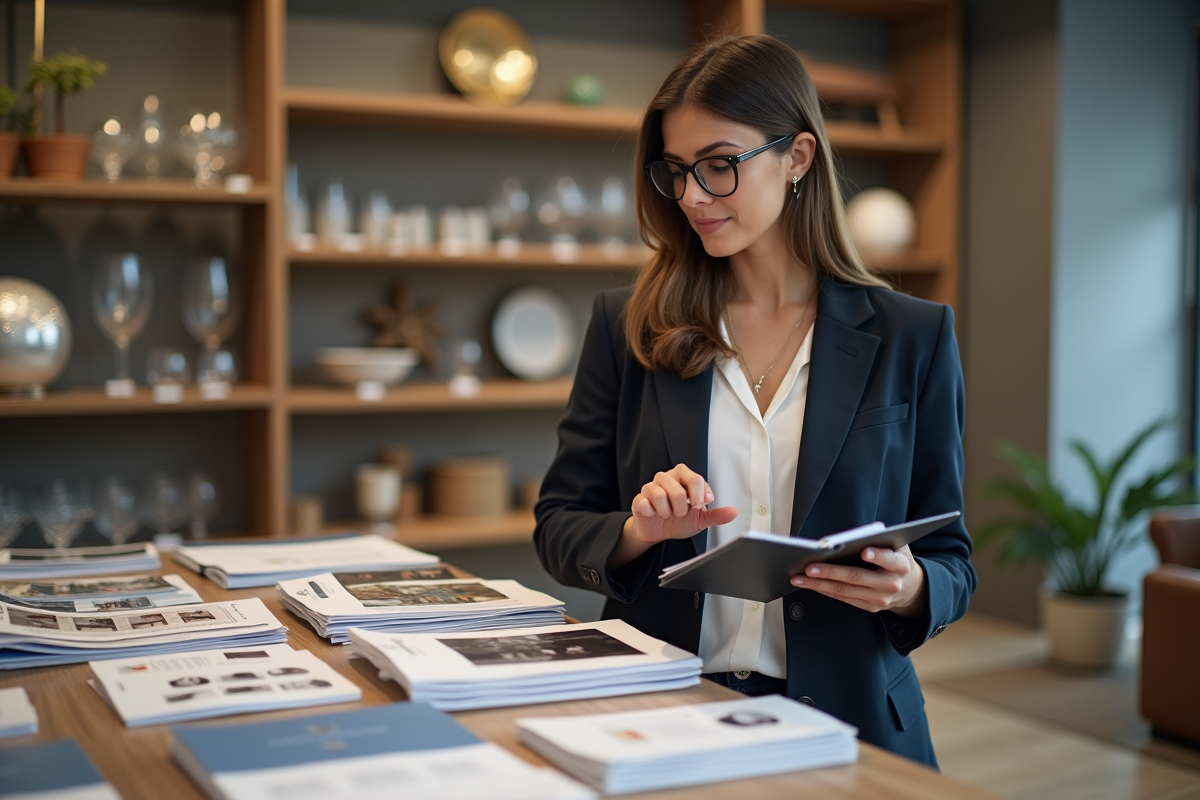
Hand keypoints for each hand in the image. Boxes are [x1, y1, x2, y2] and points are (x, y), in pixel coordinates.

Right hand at [608, 464, 736, 568]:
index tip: (700, 505)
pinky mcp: (639, 499)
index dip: (700, 494)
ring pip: (660, 494)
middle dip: (683, 506)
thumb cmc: (679, 520)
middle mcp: (666, 478)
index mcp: (683, 478)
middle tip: (682, 513)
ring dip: (668, 510)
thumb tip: (732, 513)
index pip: (695, 478)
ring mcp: (650, 487)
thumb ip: (716, 515)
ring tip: (669, 514)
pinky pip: (645, 502)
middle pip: (678, 487)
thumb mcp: (700, 518)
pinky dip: (653, 512)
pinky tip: (655, 514)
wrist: (659, 532)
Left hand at [789, 546, 926, 616]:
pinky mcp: (869, 607)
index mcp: (900, 565)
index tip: (864, 551)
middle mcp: (891, 584)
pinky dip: (823, 590)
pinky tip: (809, 583)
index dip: (877, 555)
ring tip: (799, 577)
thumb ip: (880, 540)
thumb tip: (850, 537)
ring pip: (844, 591)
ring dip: (818, 584)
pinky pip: (842, 598)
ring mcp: (879, 599)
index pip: (889, 560)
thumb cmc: (894, 558)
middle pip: (857, 577)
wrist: (908, 587)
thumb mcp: (896, 546)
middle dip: (831, 572)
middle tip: (810, 567)